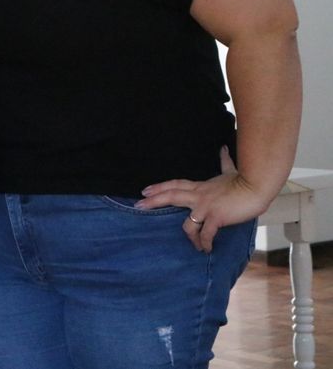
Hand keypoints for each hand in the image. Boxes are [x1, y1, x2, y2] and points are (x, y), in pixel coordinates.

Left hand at [136, 146, 271, 252]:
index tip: (145, 190)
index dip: (159, 187)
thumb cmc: (245, 180)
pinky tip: (207, 249)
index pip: (175, 185)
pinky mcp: (216, 217)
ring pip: (187, 223)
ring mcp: (206, 207)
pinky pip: (205, 233)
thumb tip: (223, 148)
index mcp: (201, 187)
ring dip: (189, 237)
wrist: (257, 186)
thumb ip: (224, 162)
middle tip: (138, 205)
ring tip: (195, 245)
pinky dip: (205, 243)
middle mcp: (199, 196)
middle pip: (171, 196)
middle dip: (153, 201)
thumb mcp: (230, 170)